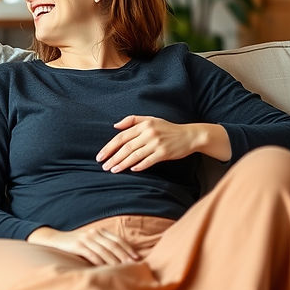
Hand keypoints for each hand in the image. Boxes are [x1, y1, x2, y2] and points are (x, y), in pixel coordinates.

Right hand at [27, 224, 139, 265]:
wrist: (55, 239)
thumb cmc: (75, 243)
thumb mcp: (90, 241)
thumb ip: (103, 245)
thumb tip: (119, 258)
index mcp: (99, 231)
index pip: (118, 240)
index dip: (128, 249)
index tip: (138, 259)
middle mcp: (94, 233)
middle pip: (114, 245)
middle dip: (125, 256)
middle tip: (135, 266)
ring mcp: (86, 239)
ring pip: (105, 251)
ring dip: (115, 261)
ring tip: (124, 269)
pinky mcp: (78, 245)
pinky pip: (93, 255)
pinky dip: (101, 262)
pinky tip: (106, 269)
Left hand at [96, 115, 229, 172]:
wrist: (189, 135)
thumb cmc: (167, 128)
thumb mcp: (150, 119)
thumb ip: (132, 120)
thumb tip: (115, 126)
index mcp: (143, 125)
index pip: (121, 137)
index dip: (109, 147)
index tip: (100, 156)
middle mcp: (149, 134)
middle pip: (126, 147)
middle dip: (113, 158)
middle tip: (103, 166)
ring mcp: (157, 144)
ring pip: (135, 155)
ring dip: (122, 164)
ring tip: (112, 170)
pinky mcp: (164, 153)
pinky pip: (148, 161)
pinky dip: (139, 166)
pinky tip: (131, 170)